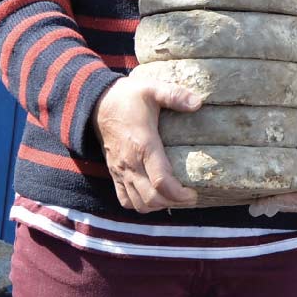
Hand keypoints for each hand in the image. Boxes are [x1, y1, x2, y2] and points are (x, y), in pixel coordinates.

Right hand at [94, 75, 201, 211]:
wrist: (98, 102)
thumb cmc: (128, 97)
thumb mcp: (152, 89)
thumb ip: (175, 95)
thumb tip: (198, 102)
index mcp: (143, 145)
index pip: (161, 181)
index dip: (179, 194)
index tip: (194, 193)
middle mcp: (130, 163)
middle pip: (152, 199)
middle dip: (174, 203)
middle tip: (190, 197)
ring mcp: (120, 171)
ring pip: (139, 204)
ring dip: (158, 206)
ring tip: (174, 198)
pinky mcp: (114, 173)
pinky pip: (125, 200)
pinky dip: (140, 205)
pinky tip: (153, 198)